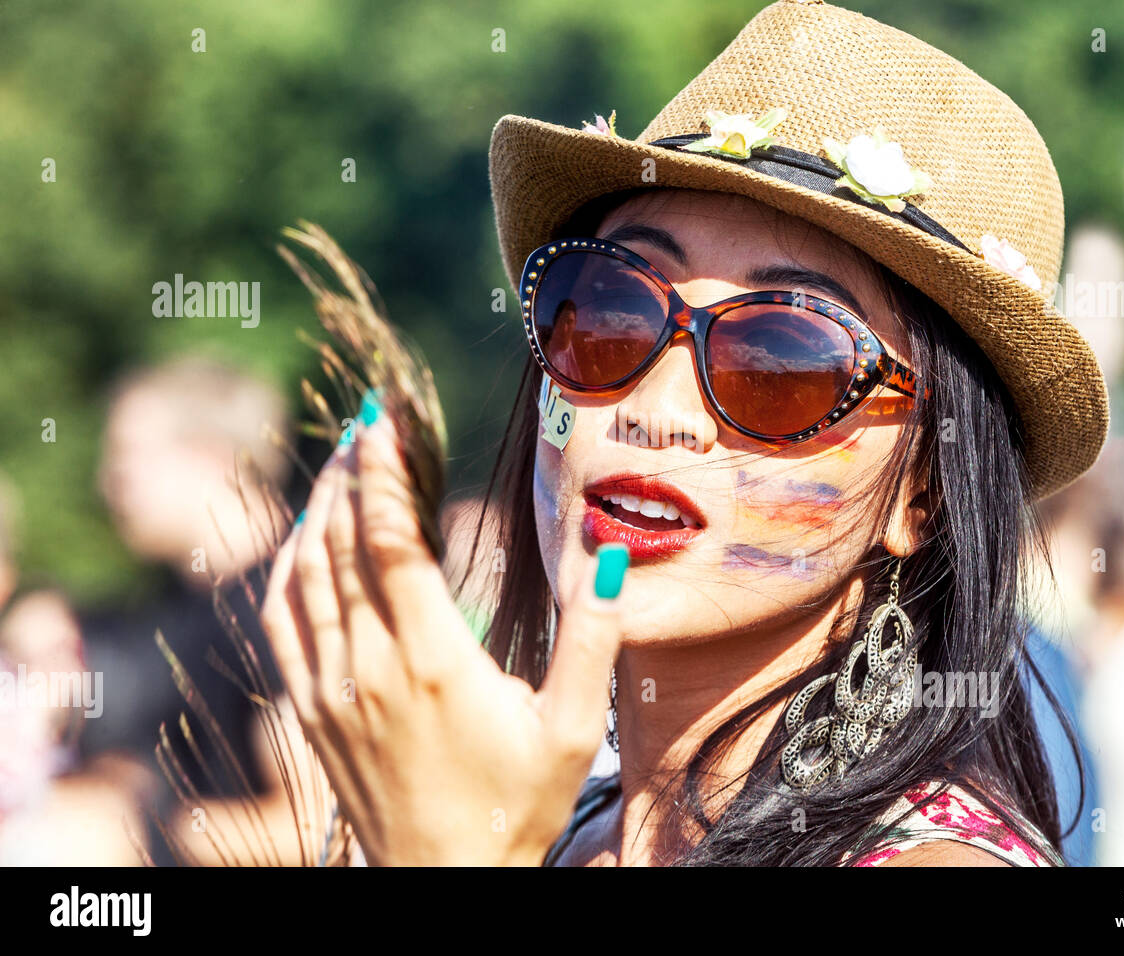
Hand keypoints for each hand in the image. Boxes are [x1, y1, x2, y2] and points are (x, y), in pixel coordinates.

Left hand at [260, 408, 628, 864]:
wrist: (447, 880)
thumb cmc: (518, 803)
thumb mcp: (573, 726)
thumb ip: (593, 636)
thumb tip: (604, 555)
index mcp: (435, 660)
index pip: (394, 542)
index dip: (385, 474)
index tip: (384, 419)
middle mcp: (372, 666)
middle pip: (343, 545)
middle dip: (352, 473)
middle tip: (366, 421)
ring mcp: (333, 689)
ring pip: (305, 577)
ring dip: (318, 512)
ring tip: (339, 464)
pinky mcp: (312, 712)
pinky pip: (282, 623)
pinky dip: (285, 570)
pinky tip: (301, 541)